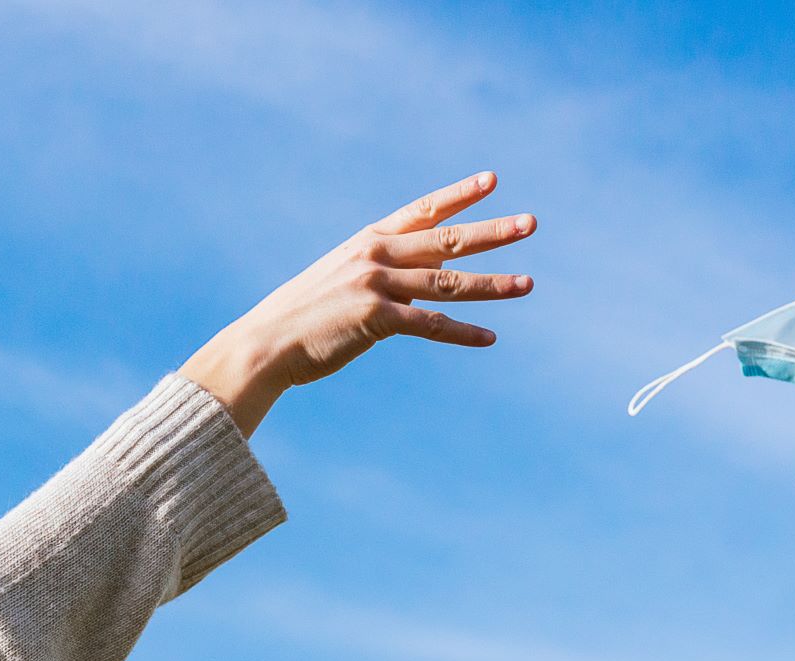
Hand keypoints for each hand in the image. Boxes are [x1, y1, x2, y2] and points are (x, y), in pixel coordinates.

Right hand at [180, 170, 535, 436]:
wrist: (264, 345)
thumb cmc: (299, 319)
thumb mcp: (338, 282)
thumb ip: (377, 275)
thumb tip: (417, 283)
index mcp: (367, 242)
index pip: (423, 210)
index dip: (459, 194)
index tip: (492, 181)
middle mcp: (375, 255)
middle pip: (448, 240)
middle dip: (493, 231)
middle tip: (531, 223)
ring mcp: (376, 285)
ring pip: (448, 282)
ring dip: (492, 284)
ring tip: (528, 284)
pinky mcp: (375, 319)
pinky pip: (431, 324)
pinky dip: (463, 333)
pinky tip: (490, 338)